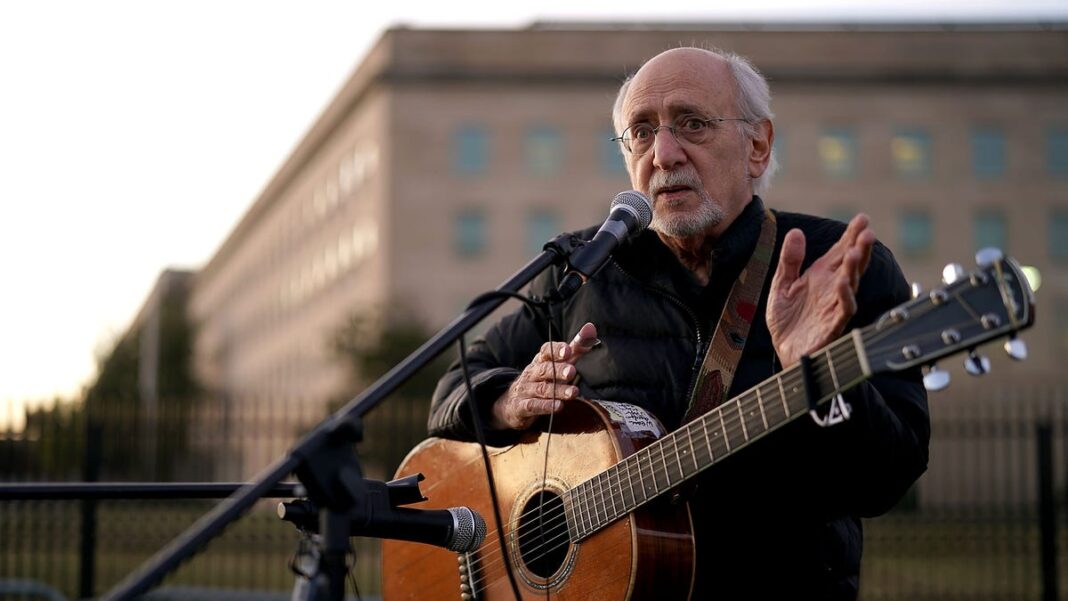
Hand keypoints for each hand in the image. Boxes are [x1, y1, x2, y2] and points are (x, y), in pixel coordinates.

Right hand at [490, 322, 598, 429]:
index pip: (546, 351)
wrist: (513, 403)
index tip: (568, 350)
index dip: (556, 350)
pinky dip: (545, 406)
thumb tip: (591, 328)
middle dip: (558, 370)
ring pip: (541, 389)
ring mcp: (526, 389)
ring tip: (574, 393)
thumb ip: (576, 348)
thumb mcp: (558, 363)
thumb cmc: (543, 379)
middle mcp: (532, 372)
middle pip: (544, 369)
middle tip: (572, 372)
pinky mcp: (522, 407)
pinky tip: (558, 407)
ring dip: (558, 390)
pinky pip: (533, 406)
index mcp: (540, 360)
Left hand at [767, 214, 874, 367]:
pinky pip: (843, 310)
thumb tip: (796, 232)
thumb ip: (789, 261)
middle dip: (860, 248)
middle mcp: (832, 290)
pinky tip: (843, 282)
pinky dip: (845, 296)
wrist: (783, 351)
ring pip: (851, 285)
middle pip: (850, 266)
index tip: (862, 218)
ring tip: (856, 251)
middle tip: (867, 231)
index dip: (851, 236)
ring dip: (854, 269)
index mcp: (821, 277)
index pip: (839, 252)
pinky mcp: (832, 326)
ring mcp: (834, 307)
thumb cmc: (787, 320)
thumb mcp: (782, 285)